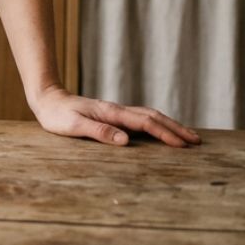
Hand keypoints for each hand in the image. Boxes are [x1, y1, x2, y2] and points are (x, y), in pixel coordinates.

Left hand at [29, 85, 201, 147]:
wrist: (47, 99)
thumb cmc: (58, 115)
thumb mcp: (74, 126)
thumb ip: (99, 132)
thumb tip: (126, 141)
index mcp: (111, 113)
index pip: (145, 124)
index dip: (165, 134)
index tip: (183, 145)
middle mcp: (117, 110)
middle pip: (153, 117)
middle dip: (176, 128)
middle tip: (197, 141)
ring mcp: (116, 111)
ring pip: (149, 116)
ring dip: (169, 125)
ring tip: (187, 136)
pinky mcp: (113, 115)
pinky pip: (141, 119)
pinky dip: (157, 123)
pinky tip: (161, 130)